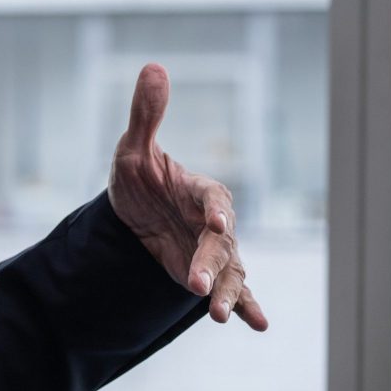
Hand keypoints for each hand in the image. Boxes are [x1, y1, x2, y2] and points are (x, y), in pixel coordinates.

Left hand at [107, 63, 268, 330]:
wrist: (134, 211)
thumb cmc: (139, 176)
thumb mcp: (133, 148)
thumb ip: (146, 113)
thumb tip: (153, 66)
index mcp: (201, 190)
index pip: (213, 199)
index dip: (215, 211)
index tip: (214, 225)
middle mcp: (215, 221)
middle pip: (221, 243)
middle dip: (211, 263)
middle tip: (195, 285)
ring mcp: (216, 249)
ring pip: (232, 271)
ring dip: (228, 292)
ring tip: (220, 315)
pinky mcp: (211, 272)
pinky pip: (235, 289)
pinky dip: (247, 305)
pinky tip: (257, 324)